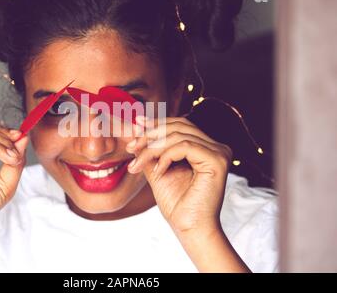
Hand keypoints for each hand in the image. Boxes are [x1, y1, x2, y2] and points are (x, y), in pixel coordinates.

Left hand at [126, 116, 232, 235]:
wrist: (189, 228)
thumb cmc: (177, 204)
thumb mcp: (158, 171)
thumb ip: (151, 151)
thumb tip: (137, 130)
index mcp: (206, 147)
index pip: (180, 125)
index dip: (157, 123)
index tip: (136, 125)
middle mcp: (216, 147)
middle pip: (179, 126)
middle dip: (151, 135)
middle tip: (131, 147)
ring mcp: (219, 152)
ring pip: (178, 136)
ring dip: (153, 148)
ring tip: (138, 163)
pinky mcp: (217, 160)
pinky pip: (184, 146)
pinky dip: (166, 156)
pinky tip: (159, 171)